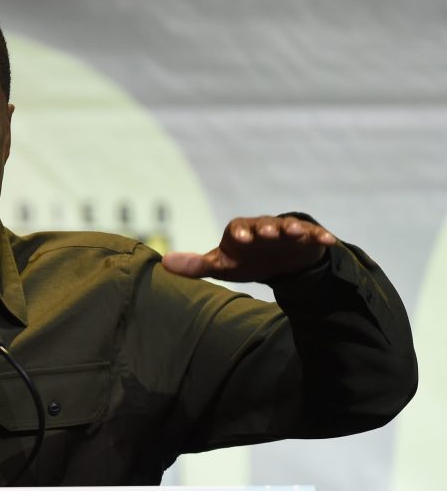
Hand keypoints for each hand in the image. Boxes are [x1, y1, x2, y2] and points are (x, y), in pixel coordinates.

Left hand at [161, 215, 335, 282]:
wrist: (279, 261)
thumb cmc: (245, 261)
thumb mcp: (222, 266)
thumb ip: (196, 266)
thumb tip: (164, 264)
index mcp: (241, 232)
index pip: (237, 228)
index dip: (239, 232)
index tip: (239, 239)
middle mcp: (264, 227)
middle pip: (264, 224)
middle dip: (265, 227)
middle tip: (266, 234)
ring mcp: (287, 231)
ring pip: (289, 226)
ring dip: (293, 228)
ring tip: (297, 232)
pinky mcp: (307, 238)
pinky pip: (314, 234)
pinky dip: (320, 236)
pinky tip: (327, 240)